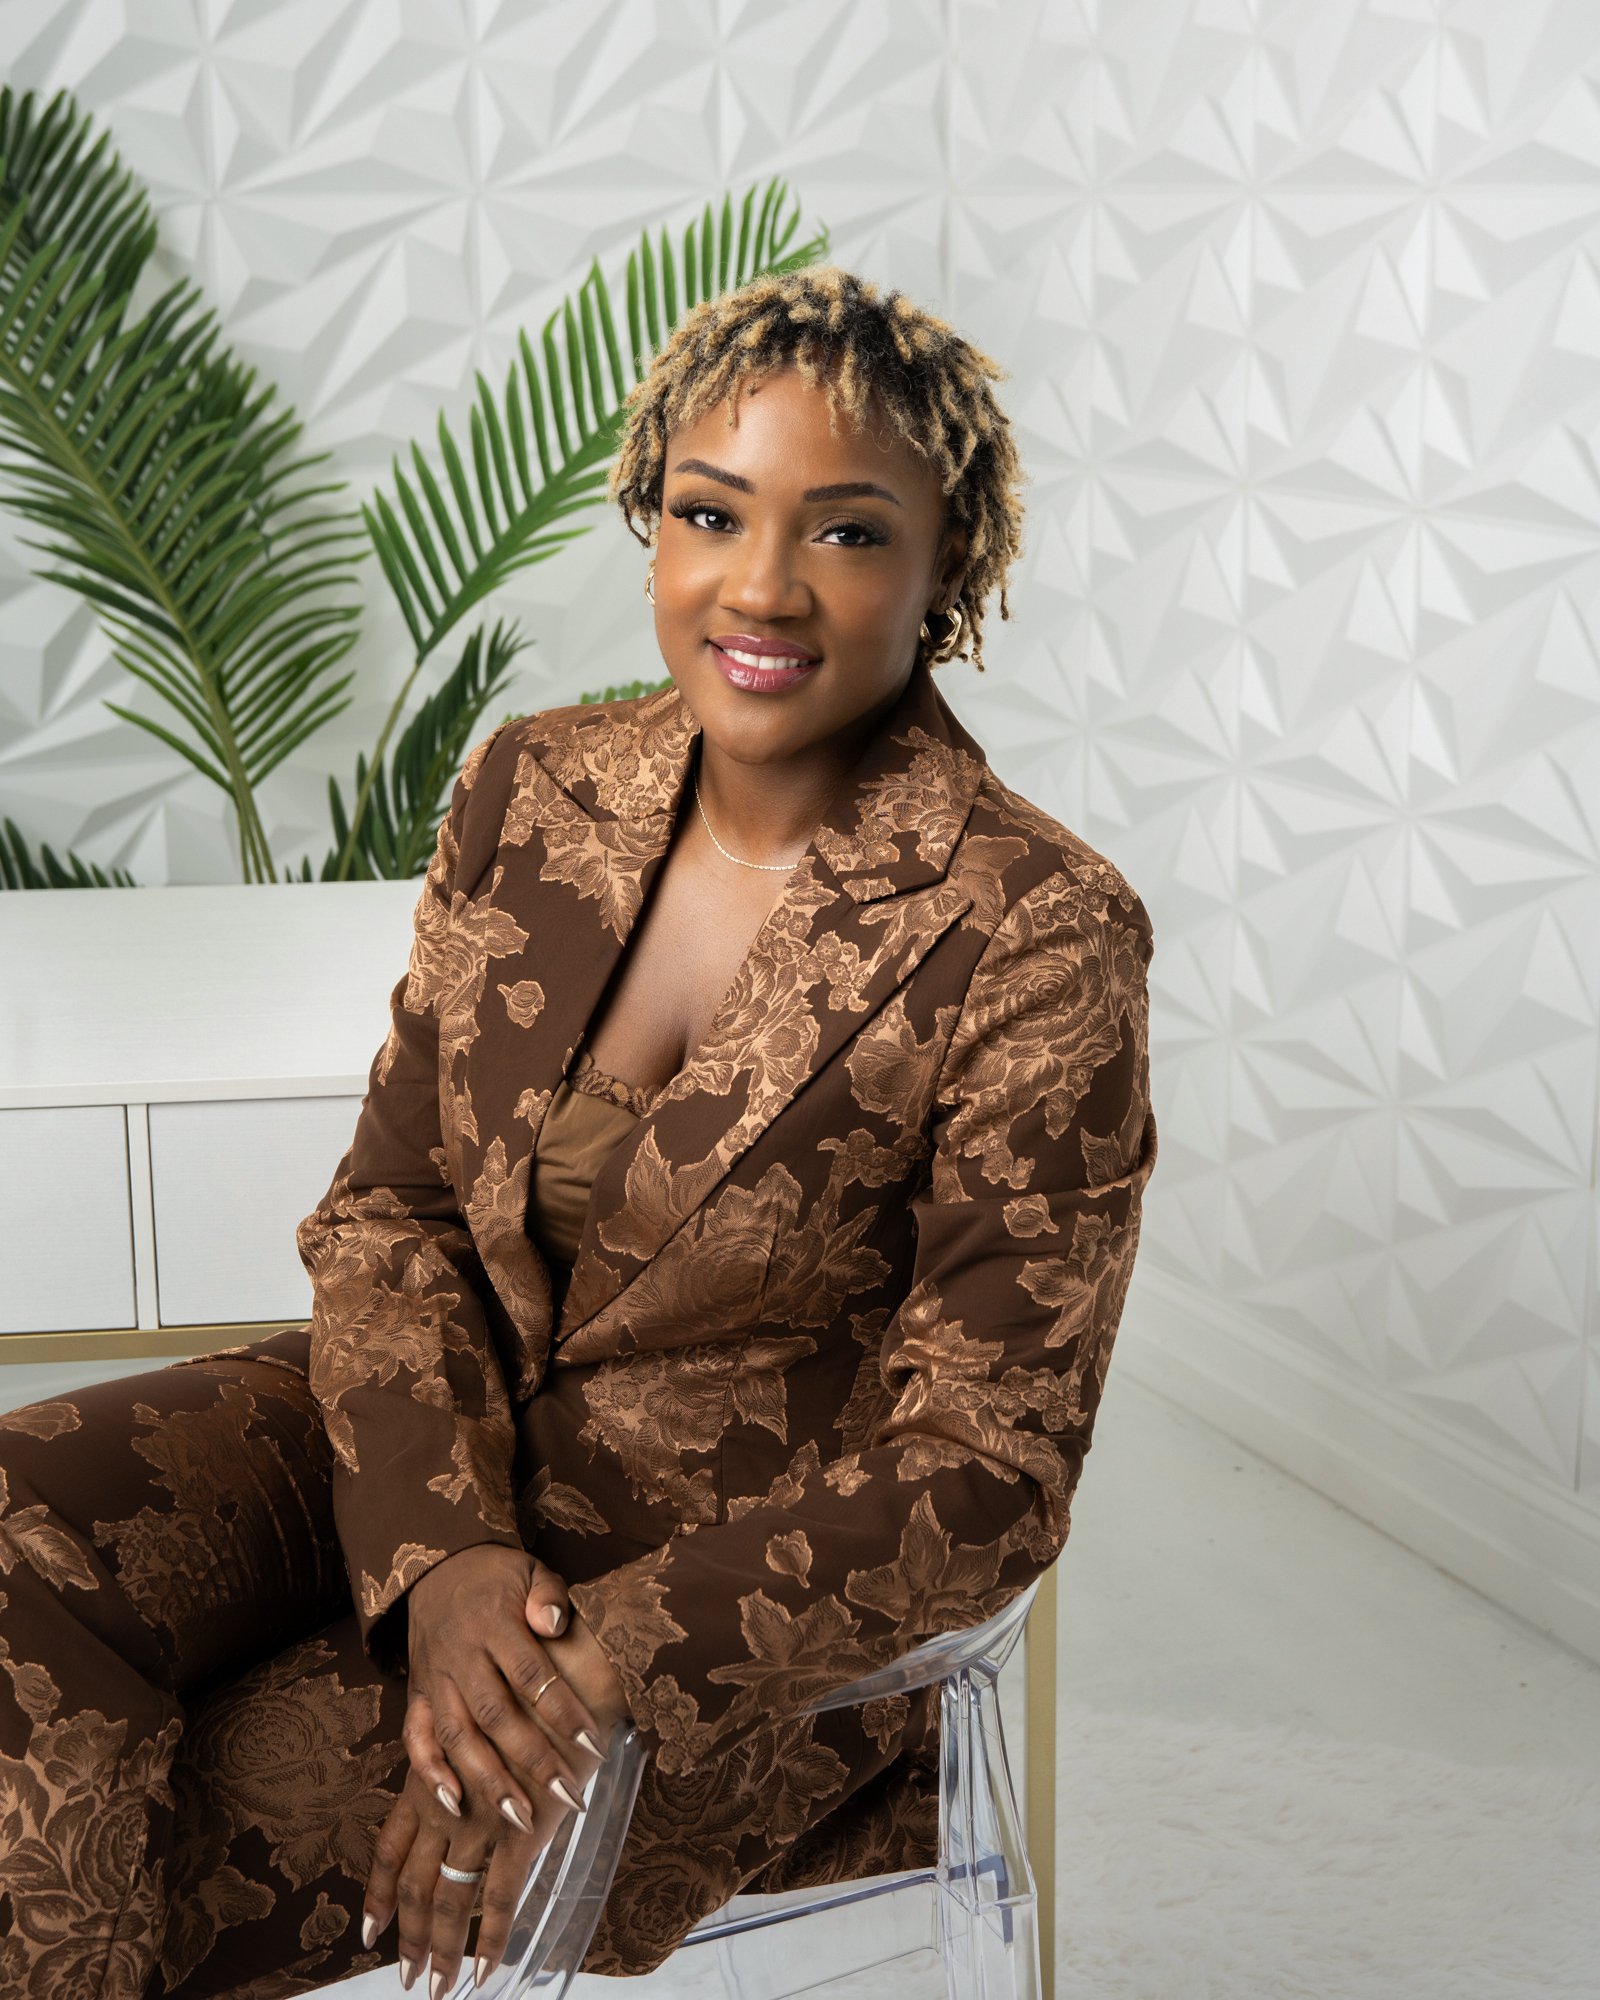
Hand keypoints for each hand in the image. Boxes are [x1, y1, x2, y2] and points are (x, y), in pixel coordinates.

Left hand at [365, 1612, 628, 1991]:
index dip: (382, 1887)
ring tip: (441, 1989)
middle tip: (411, 1982)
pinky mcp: (521, 1823)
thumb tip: (469, 1789)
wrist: (568, 1652)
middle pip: (420, 1882)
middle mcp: (449, 1799)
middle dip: (414, 1936)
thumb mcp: (493, 1713)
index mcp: (438, 1772)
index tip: (370, 1930)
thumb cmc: (534, 1676)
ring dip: (445, 1947)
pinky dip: (493, 1933)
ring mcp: (483, 1814)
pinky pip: (500, 1890)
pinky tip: (489, 1967)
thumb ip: (482, 1752)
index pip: (397, 1842)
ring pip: (451, 1897)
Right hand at [401, 1549, 596, 1827]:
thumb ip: (548, 1594)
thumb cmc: (497, 1576)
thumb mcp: (529, 1570)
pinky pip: (416, 1738)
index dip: (561, 1710)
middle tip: (568, 1795)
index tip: (592, 1744)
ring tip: (521, 1819)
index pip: (530, 1673)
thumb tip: (555, 1624)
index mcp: (493, 1622)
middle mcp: (461, 1656)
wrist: (437, 1567)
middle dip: (532, 1761)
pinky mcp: (418, 1695)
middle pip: (496, 1715)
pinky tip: (453, 1805)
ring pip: (457, 1737)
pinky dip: (429, 1773)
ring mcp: (436, 1679)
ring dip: (487, 1781)